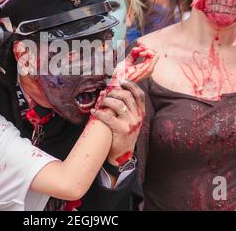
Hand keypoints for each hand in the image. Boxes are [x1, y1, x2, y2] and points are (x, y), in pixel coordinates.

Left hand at [91, 43, 157, 165]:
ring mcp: (130, 123)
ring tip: (100, 102)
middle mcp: (138, 117)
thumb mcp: (131, 121)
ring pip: (118, 104)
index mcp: (141, 113)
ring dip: (106, 100)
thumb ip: (128, 109)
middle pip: (127, 96)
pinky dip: (99, 112)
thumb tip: (116, 92)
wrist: (123, 154)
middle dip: (114, 92)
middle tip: (106, 93)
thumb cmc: (124, 135)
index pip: (139, 94)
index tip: (122, 80)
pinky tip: (94, 112)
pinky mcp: (121, 130)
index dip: (131, 85)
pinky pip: (108, 117)